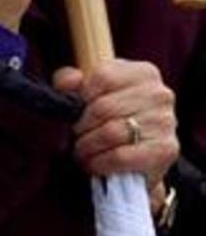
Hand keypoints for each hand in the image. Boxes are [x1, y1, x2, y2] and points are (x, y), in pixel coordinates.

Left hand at [53, 60, 178, 205]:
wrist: (139, 152)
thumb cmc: (109, 114)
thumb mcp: (89, 90)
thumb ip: (70, 80)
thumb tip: (69, 81)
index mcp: (143, 73)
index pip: (103, 76)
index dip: (81, 96)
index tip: (73, 110)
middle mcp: (159, 95)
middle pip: (104, 107)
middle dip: (80, 125)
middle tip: (73, 135)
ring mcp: (165, 122)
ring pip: (110, 133)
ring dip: (87, 146)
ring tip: (80, 150)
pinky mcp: (165, 151)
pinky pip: (121, 156)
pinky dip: (100, 162)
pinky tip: (94, 162)